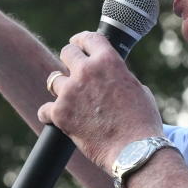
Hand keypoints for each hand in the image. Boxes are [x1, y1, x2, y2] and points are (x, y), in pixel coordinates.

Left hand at [38, 31, 162, 171]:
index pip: (89, 38)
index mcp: (108, 60)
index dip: (82, 40)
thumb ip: (119, 76)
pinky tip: (58, 119)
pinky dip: (50, 114)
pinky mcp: (60, 114)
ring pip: (54, 79)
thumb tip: (110, 78)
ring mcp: (70, 92)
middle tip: (73, 71)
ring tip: (71, 100)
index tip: (78, 44)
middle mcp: (86, 71)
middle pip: (66, 52)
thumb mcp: (137, 87)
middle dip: (70, 60)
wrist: (135, 150)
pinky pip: (45, 109)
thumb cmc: (142, 122)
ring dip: (62, 88)